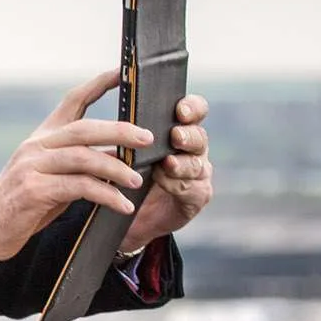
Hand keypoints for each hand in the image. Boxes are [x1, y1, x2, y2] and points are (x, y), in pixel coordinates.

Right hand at [0, 71, 150, 289]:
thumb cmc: (22, 206)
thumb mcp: (50, 178)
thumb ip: (77, 165)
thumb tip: (118, 157)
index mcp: (41, 138)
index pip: (72, 101)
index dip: (99, 85)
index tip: (122, 73)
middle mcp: (35, 146)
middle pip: (84, 128)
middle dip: (120, 130)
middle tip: (148, 138)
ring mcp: (32, 166)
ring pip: (84, 156)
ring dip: (117, 168)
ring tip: (138, 181)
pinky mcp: (34, 190)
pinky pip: (79, 186)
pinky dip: (106, 194)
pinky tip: (123, 205)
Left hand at [121, 95, 212, 251]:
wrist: (136, 212)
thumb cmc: (132, 172)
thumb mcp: (129, 148)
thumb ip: (133, 131)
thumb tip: (120, 113)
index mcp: (180, 129)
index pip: (195, 111)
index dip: (192, 108)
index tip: (180, 110)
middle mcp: (193, 149)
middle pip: (199, 136)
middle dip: (188, 135)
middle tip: (175, 136)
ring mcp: (198, 173)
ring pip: (197, 164)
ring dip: (182, 163)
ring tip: (167, 163)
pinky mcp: (197, 196)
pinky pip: (193, 189)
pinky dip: (178, 184)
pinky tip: (164, 182)